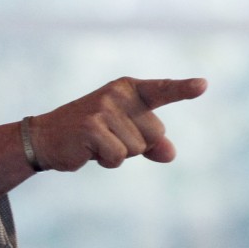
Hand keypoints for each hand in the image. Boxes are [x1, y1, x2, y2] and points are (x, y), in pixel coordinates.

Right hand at [28, 77, 206, 171]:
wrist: (45, 138)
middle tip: (107, 138)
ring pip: (137, 148)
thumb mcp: (123, 135)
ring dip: (118, 155)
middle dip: (136, 145)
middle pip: (156, 133)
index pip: (162, 90)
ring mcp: (104, 109)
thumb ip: (151, 143)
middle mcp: (117, 94)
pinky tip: (88, 151)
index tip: (203, 86)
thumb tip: (170, 154)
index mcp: (127, 89)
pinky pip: (118, 157)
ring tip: (96, 144)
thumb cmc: (89, 135)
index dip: (183, 89)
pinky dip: (106, 161)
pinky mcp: (91, 127)